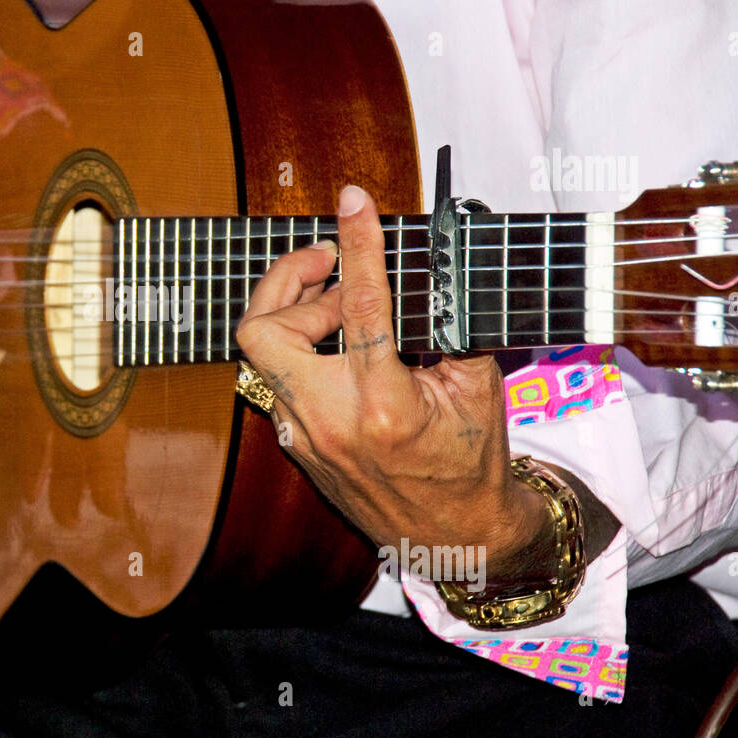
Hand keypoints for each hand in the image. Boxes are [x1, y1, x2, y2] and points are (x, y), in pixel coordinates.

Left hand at [235, 185, 549, 580]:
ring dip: (291, 313)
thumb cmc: (469, 463)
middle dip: (288, 282)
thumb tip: (431, 263)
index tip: (354, 200)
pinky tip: (332, 339)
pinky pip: (275, 378)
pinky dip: (297, 348)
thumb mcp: (478, 388)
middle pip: (264, 330)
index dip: (357, 243)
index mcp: (383, 407)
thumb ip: (451, 322)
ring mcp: (302, 436)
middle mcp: (329, 422)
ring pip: (260, 353)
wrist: (451, 538)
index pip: (359, 306)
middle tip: (329, 263)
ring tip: (335, 298)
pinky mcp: (293, 443)